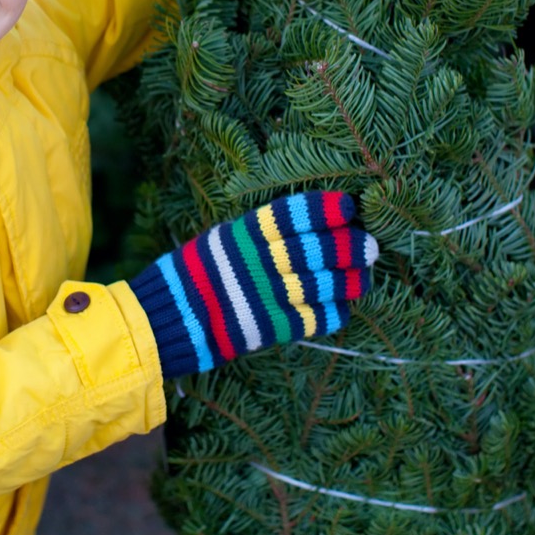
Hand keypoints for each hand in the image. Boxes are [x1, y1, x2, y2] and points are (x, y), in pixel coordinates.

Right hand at [127, 191, 377, 378]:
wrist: (163, 322)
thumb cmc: (191, 277)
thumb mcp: (218, 242)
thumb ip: (255, 235)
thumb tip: (302, 226)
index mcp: (242, 235)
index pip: (293, 214)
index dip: (325, 209)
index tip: (349, 207)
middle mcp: (255, 263)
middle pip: (315, 249)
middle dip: (349, 246)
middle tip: (371, 246)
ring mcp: (263, 296)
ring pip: (321, 285)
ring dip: (349, 281)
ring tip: (364, 277)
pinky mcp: (266, 328)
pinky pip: (311, 319)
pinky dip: (332, 313)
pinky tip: (342, 308)